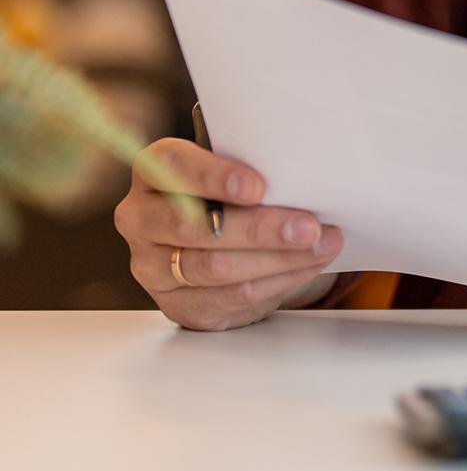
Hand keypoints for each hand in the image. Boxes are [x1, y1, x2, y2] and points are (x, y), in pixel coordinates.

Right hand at [114, 138, 343, 331]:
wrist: (218, 240)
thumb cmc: (229, 192)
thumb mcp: (234, 169)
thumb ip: (252, 167)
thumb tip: (304, 174)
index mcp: (154, 170)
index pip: (174, 167)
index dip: (215, 177)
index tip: (258, 187)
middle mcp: (142, 218)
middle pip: (195, 227)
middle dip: (259, 228)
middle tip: (308, 227)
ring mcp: (152, 266)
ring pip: (214, 267)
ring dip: (276, 258)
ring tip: (320, 245)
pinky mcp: (176, 303)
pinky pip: (228, 296)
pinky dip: (275, 280)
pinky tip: (305, 266)